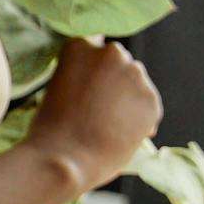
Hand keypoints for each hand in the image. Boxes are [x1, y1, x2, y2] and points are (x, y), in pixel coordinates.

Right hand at [25, 36, 162, 196]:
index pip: (93, 44)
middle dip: (113, 80)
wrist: (65, 159)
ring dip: (128, 97)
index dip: (92, 66)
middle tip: (98, 107)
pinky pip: (147, 106)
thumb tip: (105, 85)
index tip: (87, 82)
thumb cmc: (51, 128)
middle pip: (118, 62)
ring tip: (110, 125)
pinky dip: (140, 118)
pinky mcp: (152, 101)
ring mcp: (135, 76)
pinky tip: (121, 135)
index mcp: (80, 46)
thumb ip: (82, 77)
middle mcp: (111, 53)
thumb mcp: (59, 88)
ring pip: (136, 83)